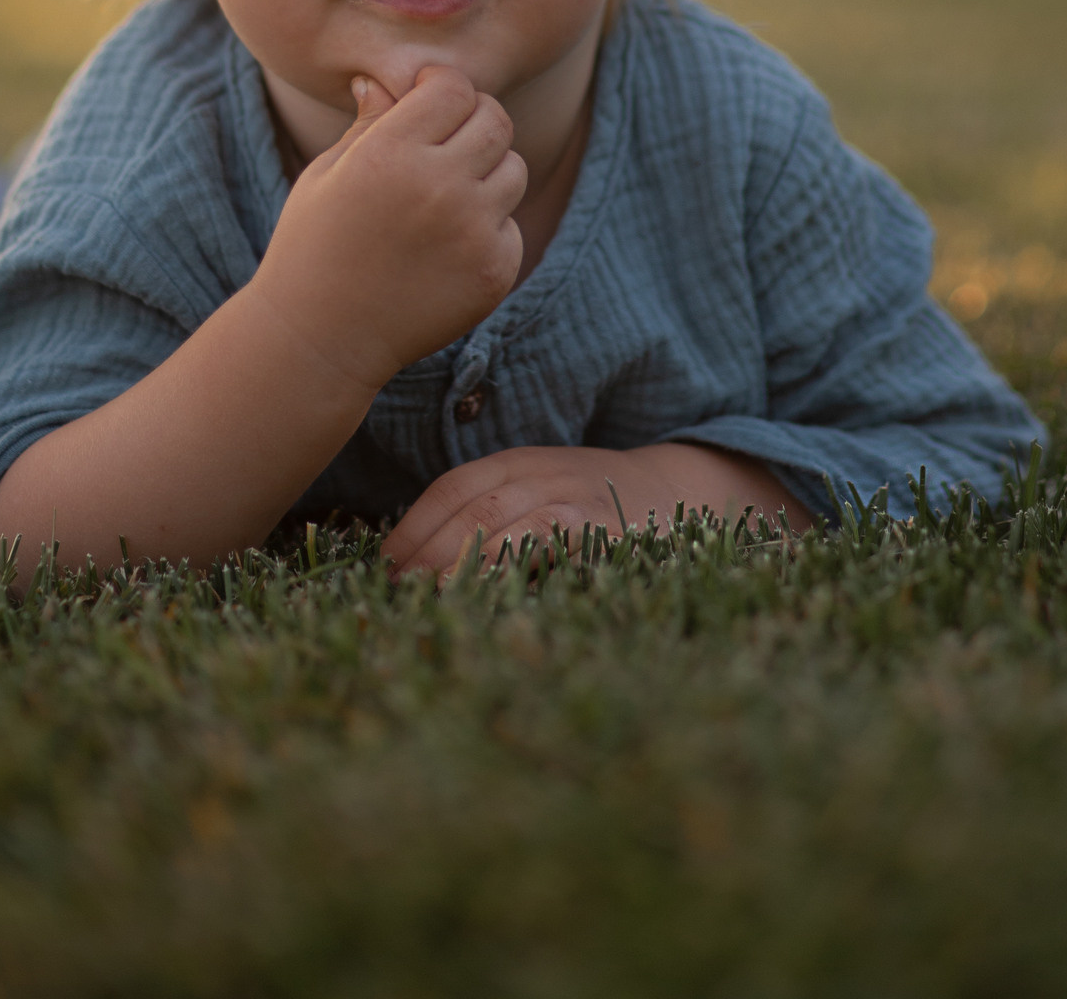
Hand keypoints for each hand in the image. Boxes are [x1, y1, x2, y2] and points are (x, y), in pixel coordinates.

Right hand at [248, 66, 524, 396]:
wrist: (320, 340)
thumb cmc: (313, 246)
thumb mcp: (327, 173)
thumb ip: (370, 122)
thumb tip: (384, 78)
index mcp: (390, 153)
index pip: (454, 88)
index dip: (442, 88)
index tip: (427, 102)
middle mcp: (438, 187)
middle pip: (495, 120)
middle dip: (473, 122)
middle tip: (444, 144)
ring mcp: (472, 231)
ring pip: (513, 168)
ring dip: (487, 172)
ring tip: (444, 197)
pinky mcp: (495, 270)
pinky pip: (511, 224)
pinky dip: (488, 228)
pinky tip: (445, 247)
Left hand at [383, 441, 814, 579]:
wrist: (686, 494)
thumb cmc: (596, 503)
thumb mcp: (540, 490)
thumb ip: (489, 512)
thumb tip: (410, 565)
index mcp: (521, 462)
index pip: (454, 487)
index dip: (413, 527)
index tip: (381, 569)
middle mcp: (545, 475)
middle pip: (471, 508)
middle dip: (424, 552)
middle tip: (390, 596)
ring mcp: (577, 503)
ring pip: (504, 525)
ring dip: (457, 565)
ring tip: (425, 603)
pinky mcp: (606, 535)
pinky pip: (551, 547)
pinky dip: (513, 570)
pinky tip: (487, 599)